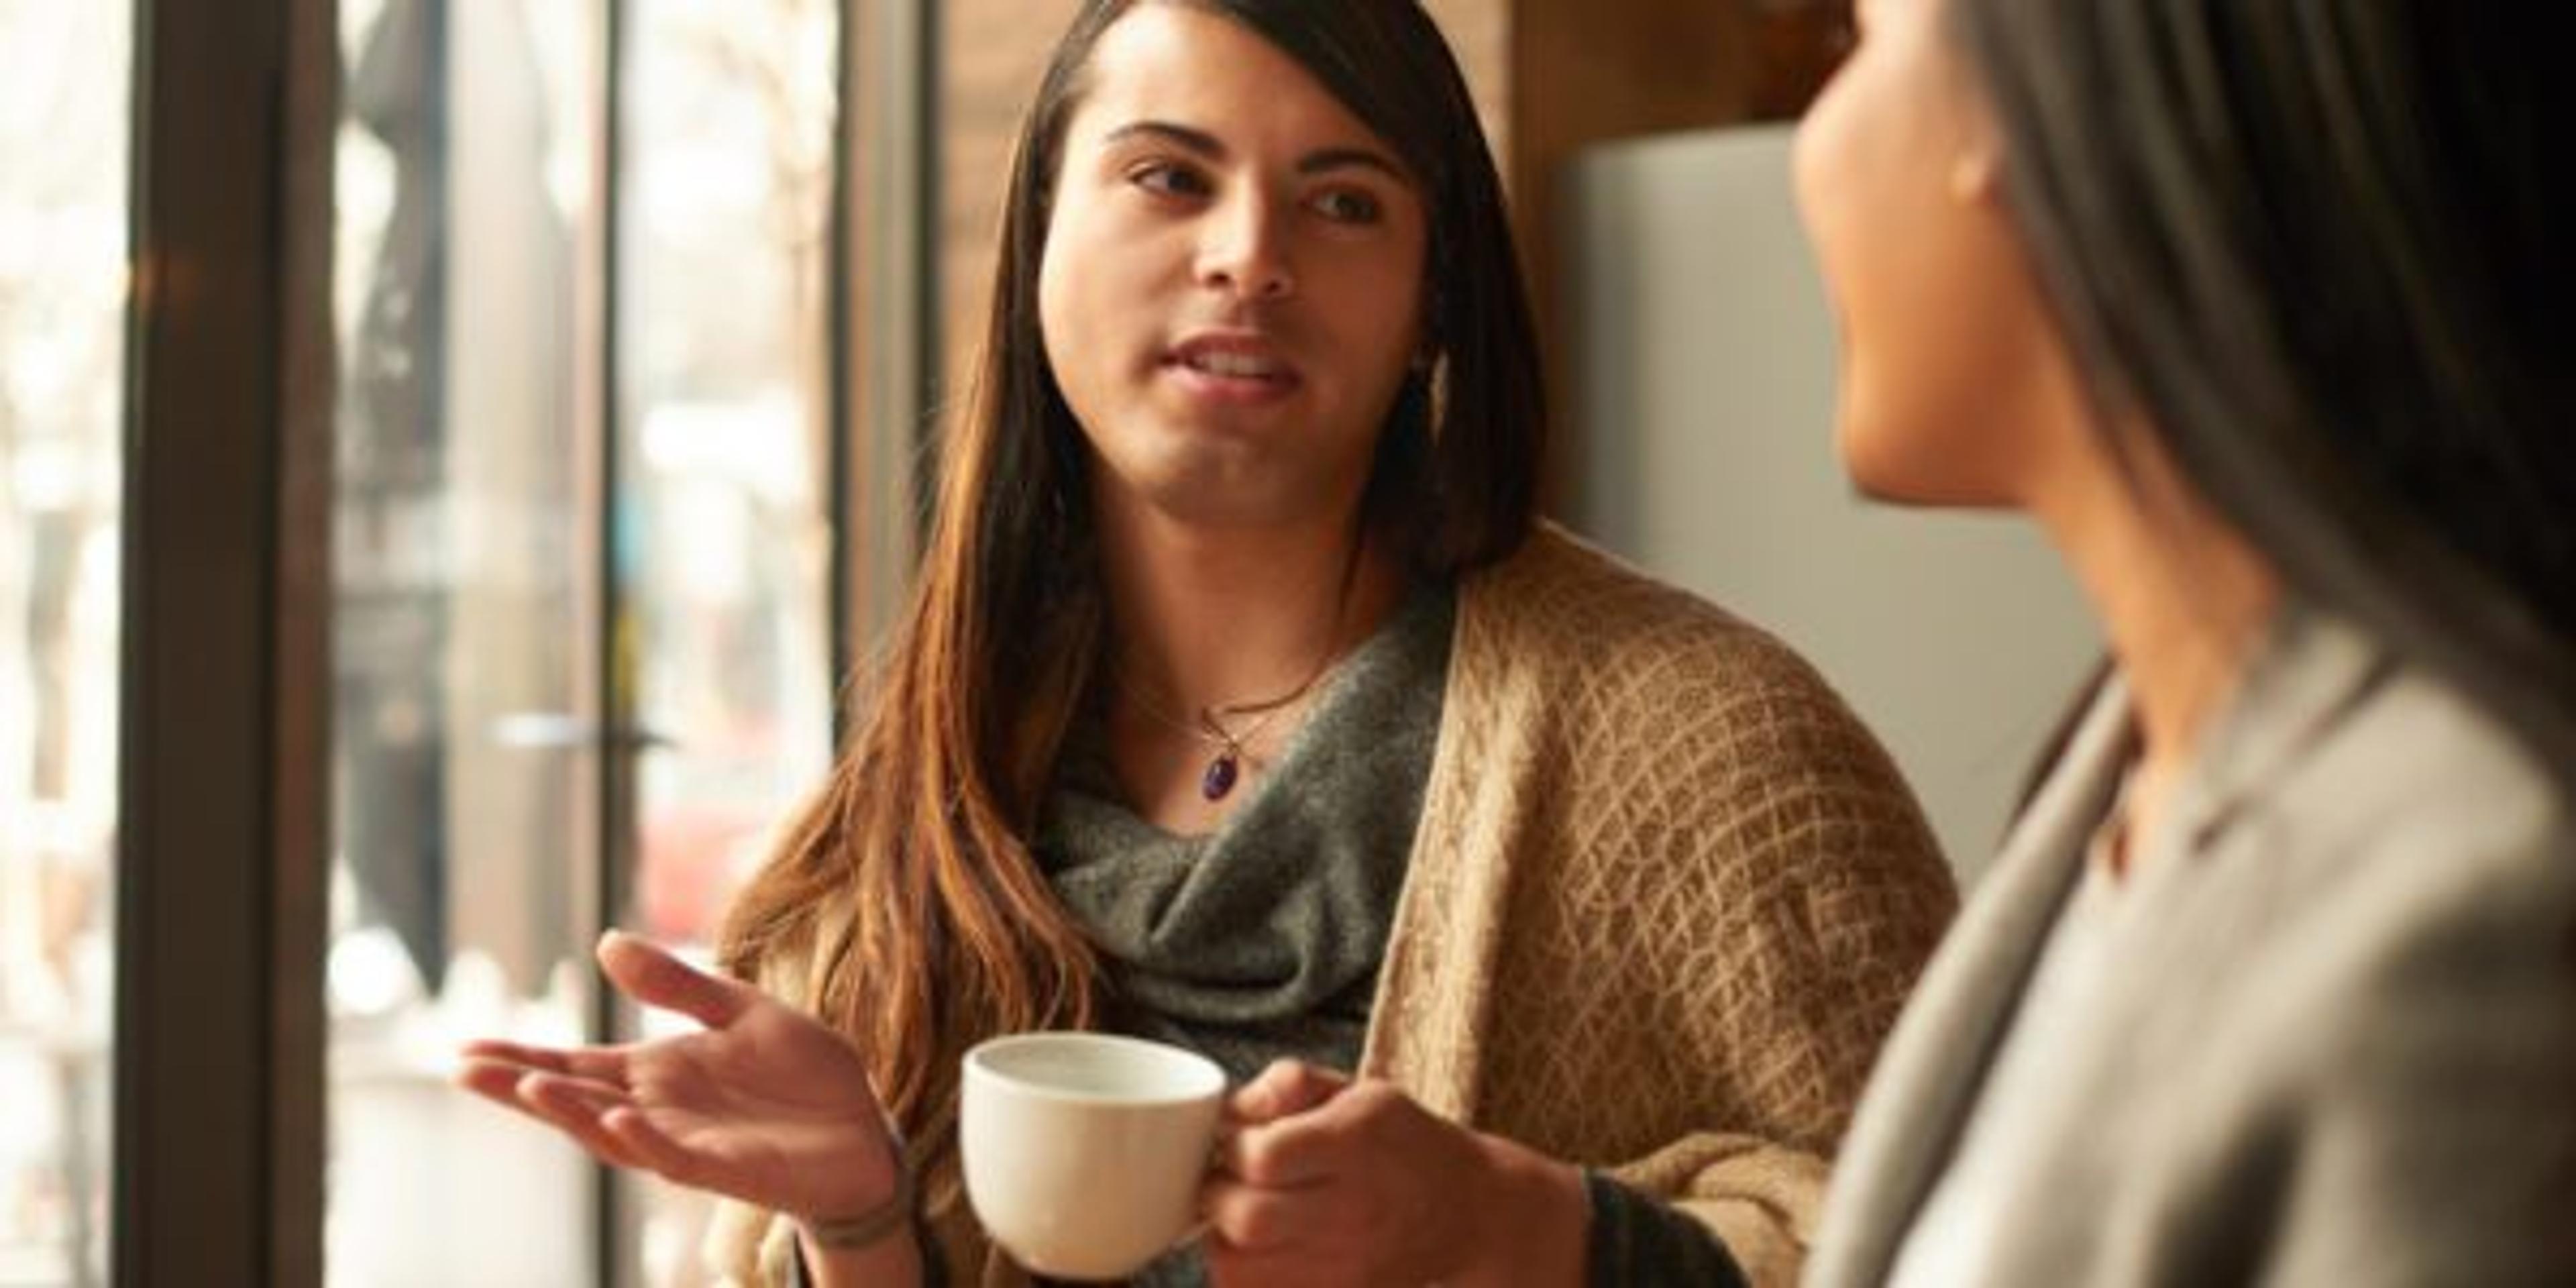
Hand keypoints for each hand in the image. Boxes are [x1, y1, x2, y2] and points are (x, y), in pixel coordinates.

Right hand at [455, 930, 899, 1224]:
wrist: (864, 1129)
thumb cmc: (801, 1075)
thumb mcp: (740, 1011)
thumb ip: (677, 985)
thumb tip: (606, 942)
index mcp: (657, 1073)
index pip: (575, 1062)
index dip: (522, 1054)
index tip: (463, 1047)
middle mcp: (657, 1110)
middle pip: (574, 1098)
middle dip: (520, 1084)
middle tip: (462, 1067)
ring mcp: (686, 1143)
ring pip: (611, 1131)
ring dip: (570, 1111)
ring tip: (527, 1084)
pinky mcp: (724, 1169)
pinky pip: (673, 1156)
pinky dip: (642, 1139)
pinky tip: (614, 1119)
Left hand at [1200, 1061, 1585, 1287]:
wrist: (1467, 1212)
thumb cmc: (1400, 1142)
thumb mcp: (1359, 1090)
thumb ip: (1288, 1082)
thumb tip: (1234, 1110)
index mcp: (1356, 1143)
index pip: (1264, 1157)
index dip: (1235, 1148)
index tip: (1242, 1143)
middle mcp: (1353, 1211)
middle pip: (1248, 1220)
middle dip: (1219, 1197)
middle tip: (1229, 1182)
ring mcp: (1346, 1268)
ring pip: (1239, 1269)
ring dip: (1224, 1240)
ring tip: (1244, 1215)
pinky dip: (1244, 1274)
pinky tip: (1263, 1249)